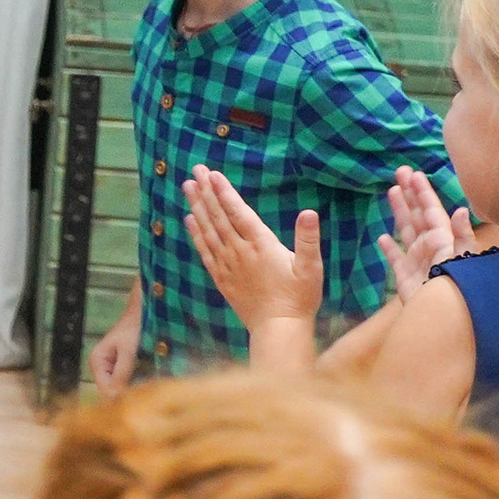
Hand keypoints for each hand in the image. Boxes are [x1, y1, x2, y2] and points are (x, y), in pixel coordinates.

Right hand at [90, 309, 142, 397]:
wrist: (143, 313)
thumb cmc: (134, 328)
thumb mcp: (128, 351)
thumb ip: (121, 373)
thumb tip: (116, 396)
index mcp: (96, 361)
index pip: (104, 389)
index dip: (119, 397)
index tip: (138, 400)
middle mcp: (100, 367)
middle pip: (111, 390)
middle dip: (126, 394)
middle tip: (145, 396)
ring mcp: (110, 368)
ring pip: (119, 387)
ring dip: (132, 390)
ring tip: (148, 390)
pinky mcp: (120, 368)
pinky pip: (126, 382)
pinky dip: (135, 383)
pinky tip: (147, 384)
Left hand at [183, 170, 323, 340]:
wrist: (278, 329)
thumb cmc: (299, 297)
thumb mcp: (311, 267)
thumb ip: (308, 239)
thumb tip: (309, 212)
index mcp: (261, 244)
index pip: (238, 212)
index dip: (224, 192)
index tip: (212, 174)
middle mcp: (240, 251)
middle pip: (218, 216)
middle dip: (206, 191)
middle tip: (194, 170)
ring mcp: (228, 265)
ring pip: (208, 230)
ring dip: (197, 207)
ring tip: (187, 186)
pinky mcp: (222, 278)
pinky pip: (205, 251)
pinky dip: (195, 234)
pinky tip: (188, 219)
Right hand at [377, 166, 475, 302]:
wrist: (443, 317)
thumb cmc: (456, 287)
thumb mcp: (461, 259)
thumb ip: (461, 236)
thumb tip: (460, 210)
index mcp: (442, 239)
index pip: (431, 210)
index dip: (423, 192)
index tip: (414, 174)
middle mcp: (429, 246)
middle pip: (417, 215)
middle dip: (410, 194)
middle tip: (400, 172)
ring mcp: (417, 261)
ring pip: (405, 230)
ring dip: (400, 211)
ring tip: (391, 191)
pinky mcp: (405, 277)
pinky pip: (395, 258)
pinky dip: (389, 248)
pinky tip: (382, 238)